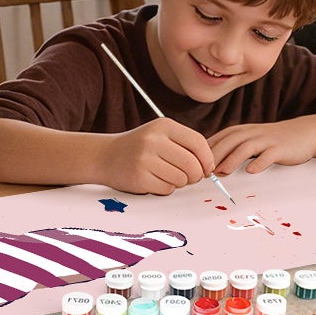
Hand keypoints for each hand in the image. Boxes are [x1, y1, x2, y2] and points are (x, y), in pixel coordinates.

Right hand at [96, 119, 214, 193]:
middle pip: (192, 164)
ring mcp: (145, 158)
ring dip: (179, 182)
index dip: (207, 159)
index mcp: (163, 125)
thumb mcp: (160, 135)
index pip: (198, 142)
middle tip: (189, 177)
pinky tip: (154, 180)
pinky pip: (167, 189)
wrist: (105, 156)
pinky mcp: (139, 177)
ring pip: (181, 179)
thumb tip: (210, 166)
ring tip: (166, 176)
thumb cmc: (139, 148)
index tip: (207, 168)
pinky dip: (165, 188)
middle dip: (195, 175)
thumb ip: (185, 145)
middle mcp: (154, 139)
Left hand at [209, 119, 315, 174]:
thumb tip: (204, 163)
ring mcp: (265, 140)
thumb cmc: (269, 141)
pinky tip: (252, 171)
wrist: (300, 134)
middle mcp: (250, 133)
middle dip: (214, 156)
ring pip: (246, 148)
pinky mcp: (280, 148)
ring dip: (232, 159)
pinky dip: (260, 162)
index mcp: (239, 132)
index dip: (204, 152)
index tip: (194, 166)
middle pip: (228, 142)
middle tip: (204, 173)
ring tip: (222, 172)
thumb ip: (227, 149)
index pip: (217, 140)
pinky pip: (269, 155)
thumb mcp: (245, 140)